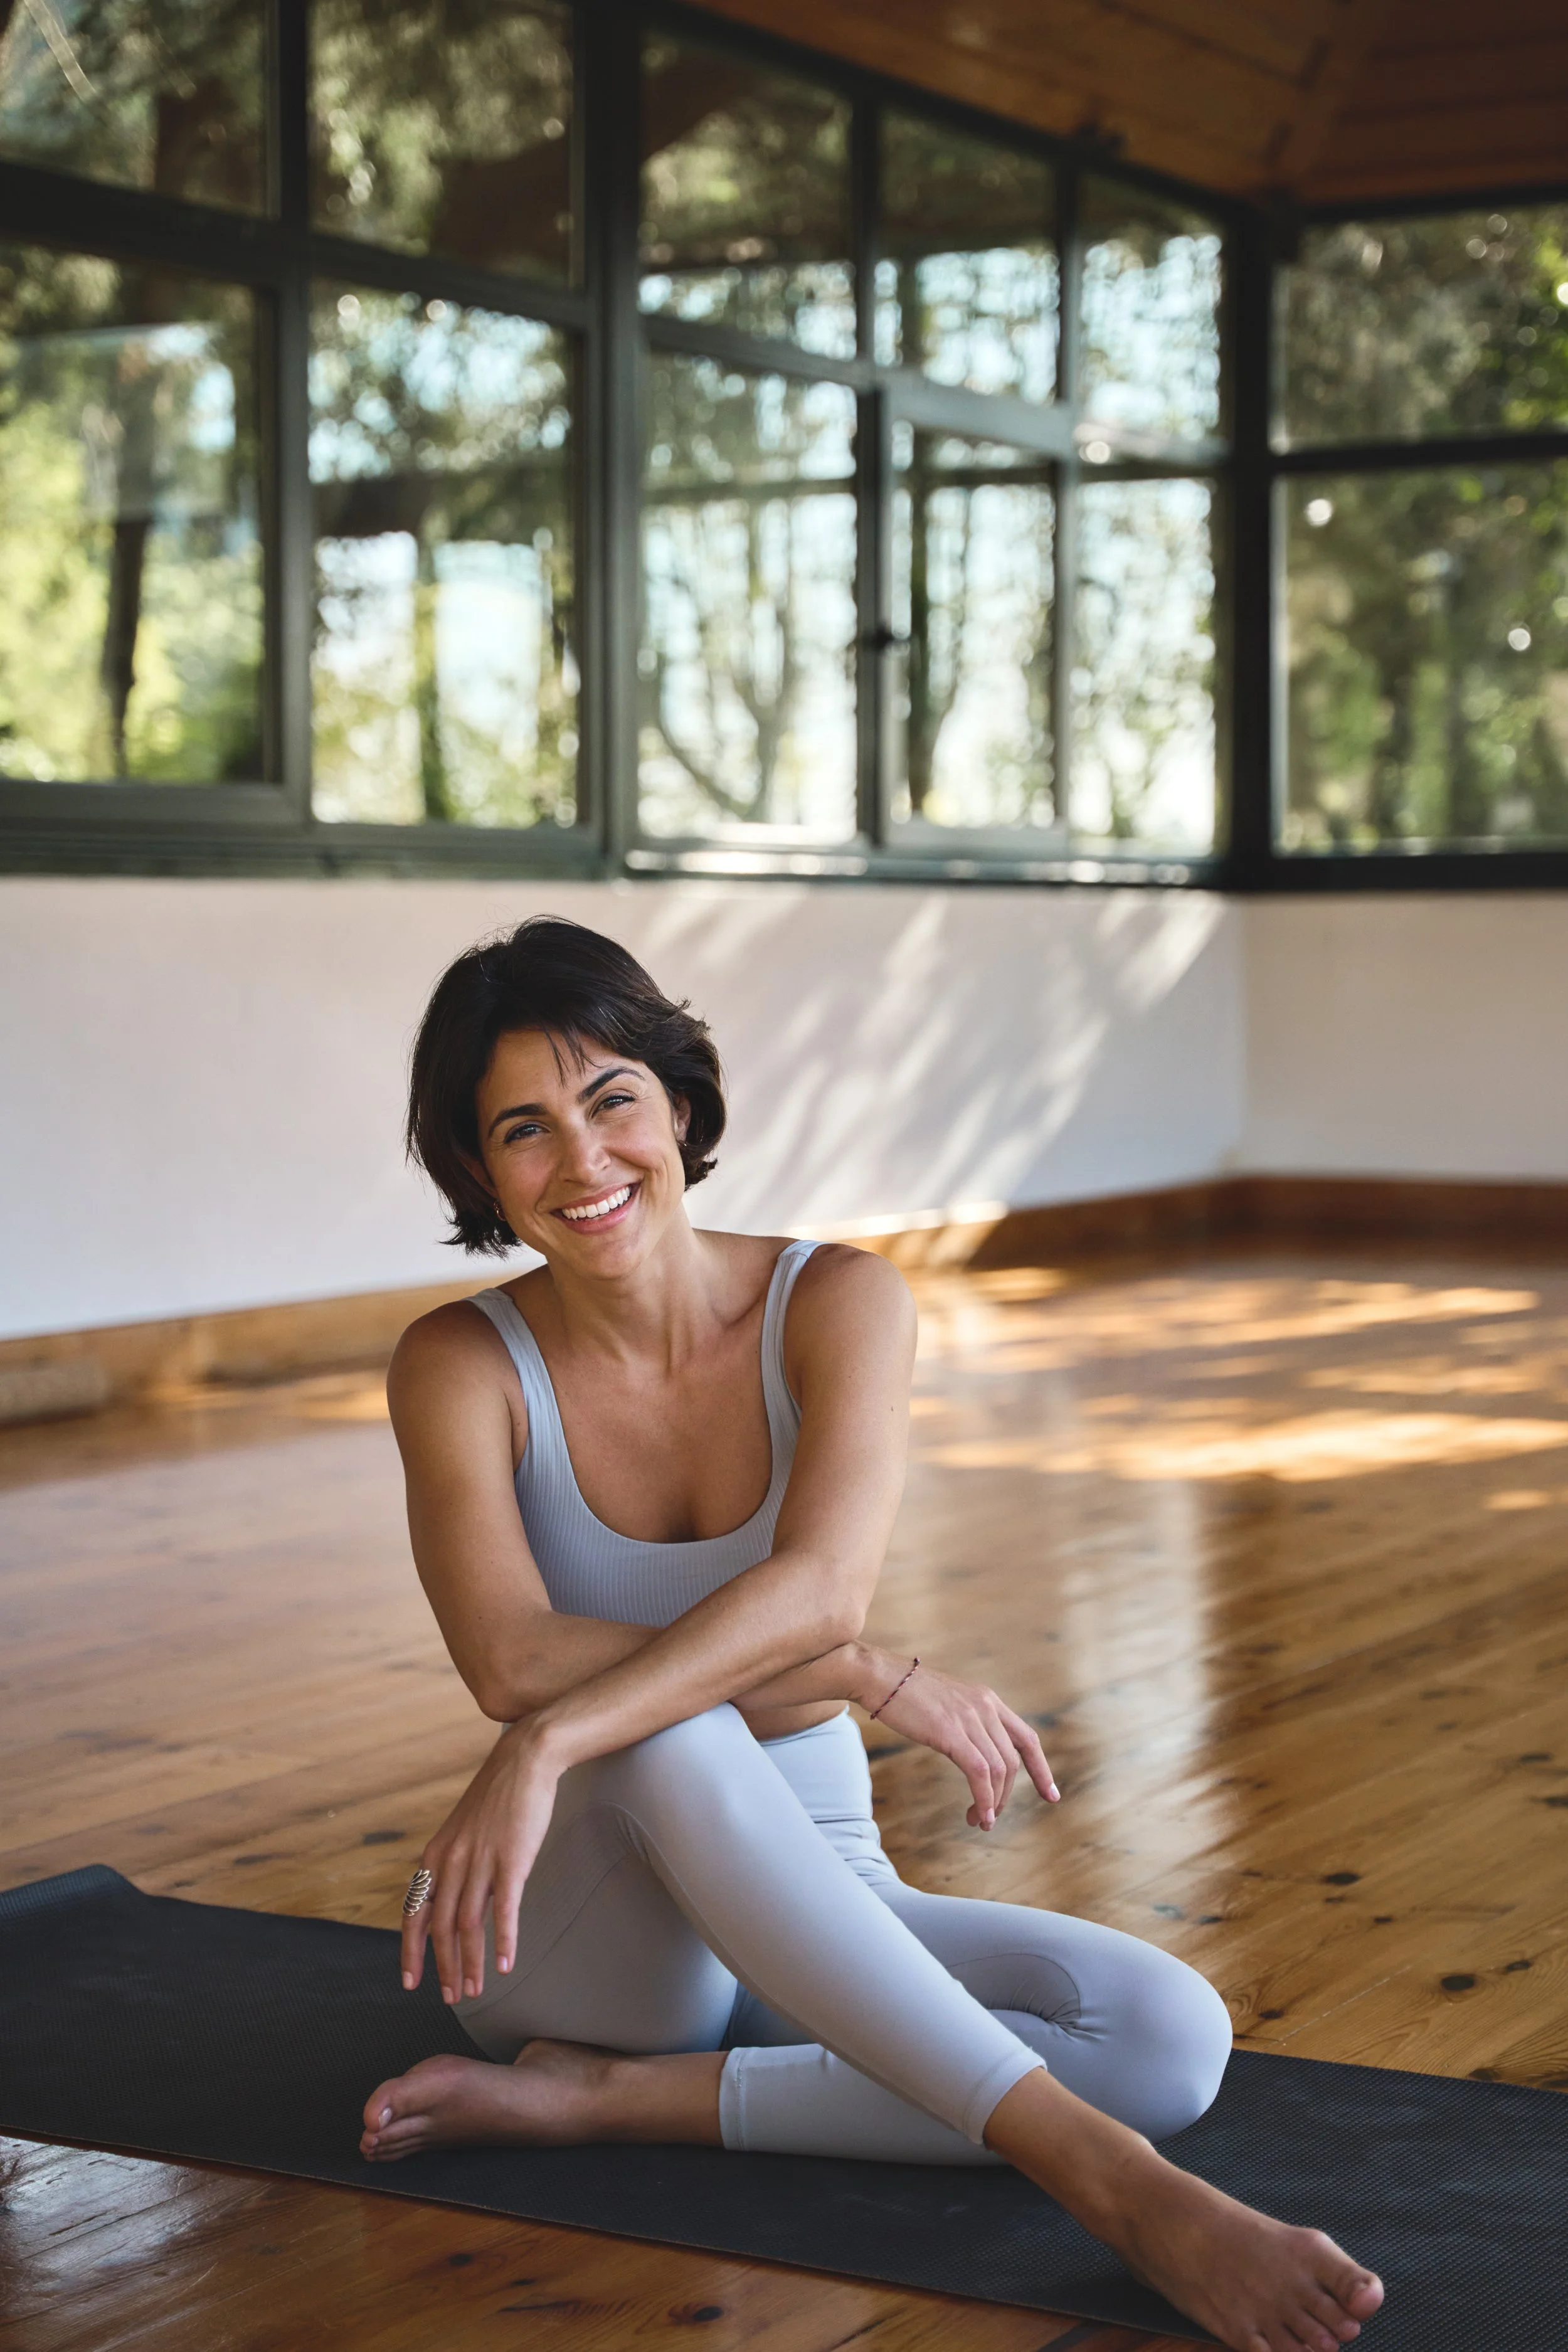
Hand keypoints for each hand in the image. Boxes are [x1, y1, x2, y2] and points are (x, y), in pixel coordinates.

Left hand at [401, 1720, 563, 2002]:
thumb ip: (456, 1864)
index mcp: (435, 1854)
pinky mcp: (511, 1859)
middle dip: (444, 1967)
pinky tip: (506, 1965)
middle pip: (440, 1927)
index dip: (410, 1950)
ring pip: (468, 1925)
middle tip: (452, 1997)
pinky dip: (503, 1941)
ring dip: (471, 1963)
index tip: (411, 1981)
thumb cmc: (498, 1796)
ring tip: (475, 1990)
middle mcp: (451, 1861)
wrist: (524, 1760)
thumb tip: (454, 1899)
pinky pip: (503, 1909)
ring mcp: (480, 1861)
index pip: (414, 1912)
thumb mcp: (464, 1830)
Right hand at [864, 1655, 1058, 1829]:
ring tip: (980, 1821)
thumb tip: (972, 1752)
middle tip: (989, 1818)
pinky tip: (980, 1814)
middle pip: (1014, 1761)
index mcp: (988, 1700)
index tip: (1051, 1796)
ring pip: (999, 1770)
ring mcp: (970, 1719)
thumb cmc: (906, 1694)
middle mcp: (986, 1707)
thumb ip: (967, 1723)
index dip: (1041, 1770)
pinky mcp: (951, 1732)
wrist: (880, 1677)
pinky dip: (984, 1798)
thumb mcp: (949, 1704)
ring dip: (993, 1802)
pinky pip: (979, 1772)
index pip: (1027, 1738)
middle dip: (1006, 1796)